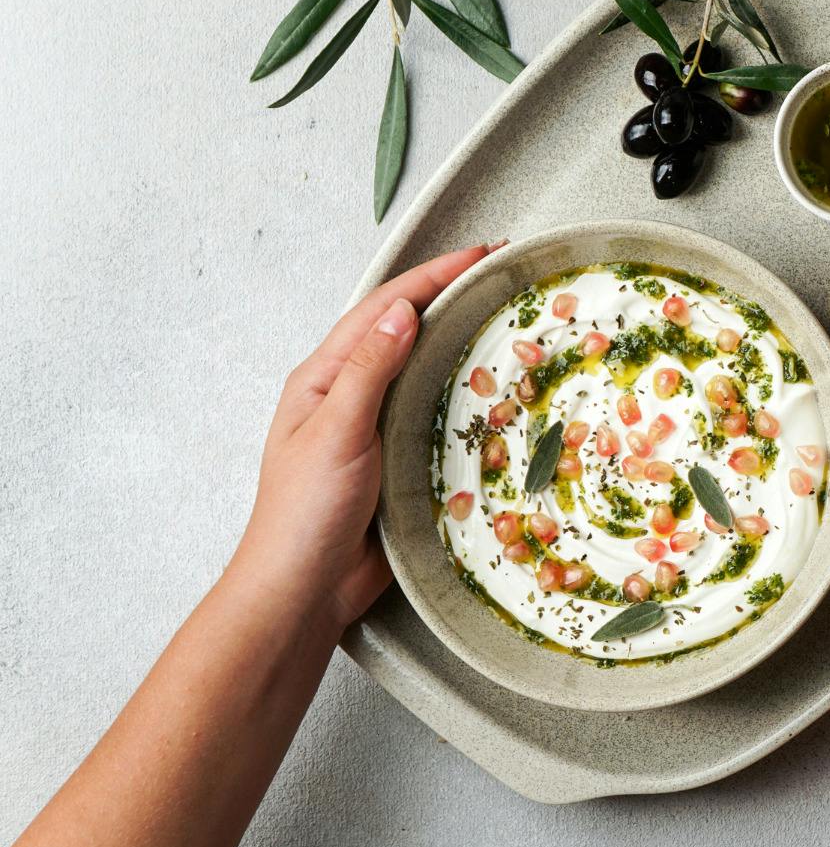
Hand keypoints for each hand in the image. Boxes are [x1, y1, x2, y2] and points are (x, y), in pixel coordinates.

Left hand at [233, 243, 497, 631]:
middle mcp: (351, 396)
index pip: (384, 309)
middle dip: (453, 299)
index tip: (482, 255)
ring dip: (463, 344)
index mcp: (325, 378)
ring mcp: (376, 430)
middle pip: (407, 332)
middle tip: (504, 279)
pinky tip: (496, 397)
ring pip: (425, 373)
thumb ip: (369, 372)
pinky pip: (437, 419)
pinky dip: (465, 398)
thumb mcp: (336, 433)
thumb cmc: (303, 515)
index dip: (433, 277)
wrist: (302, 592)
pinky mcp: (399, 464)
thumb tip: (401, 312)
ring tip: (508, 324)